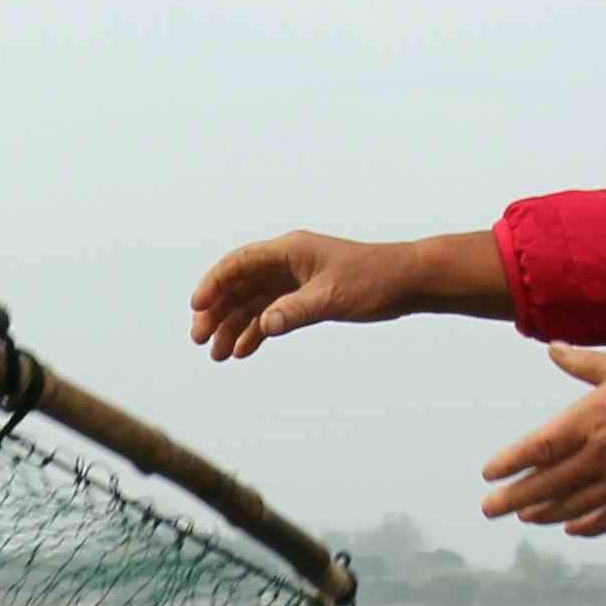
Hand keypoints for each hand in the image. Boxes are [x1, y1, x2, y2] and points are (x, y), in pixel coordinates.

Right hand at [188, 229, 508, 358]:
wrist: (408, 282)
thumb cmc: (375, 280)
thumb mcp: (333, 297)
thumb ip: (296, 311)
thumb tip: (264, 326)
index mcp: (290, 250)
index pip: (239, 263)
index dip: (213, 284)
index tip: (197, 308)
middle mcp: (287, 263)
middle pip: (239, 285)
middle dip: (218, 312)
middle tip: (202, 340)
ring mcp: (295, 279)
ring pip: (253, 302)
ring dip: (233, 326)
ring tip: (218, 355)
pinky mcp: (306, 296)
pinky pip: (272, 313)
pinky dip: (257, 330)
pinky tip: (244, 350)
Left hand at [479, 350, 605, 533]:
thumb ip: (584, 363)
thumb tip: (552, 347)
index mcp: (594, 419)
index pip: (539, 447)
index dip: (511, 462)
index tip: (488, 473)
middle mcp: (603, 455)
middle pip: (547, 483)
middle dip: (514, 498)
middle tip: (489, 509)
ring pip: (573, 505)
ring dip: (545, 513)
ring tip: (525, 517)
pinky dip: (587, 525)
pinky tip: (572, 528)